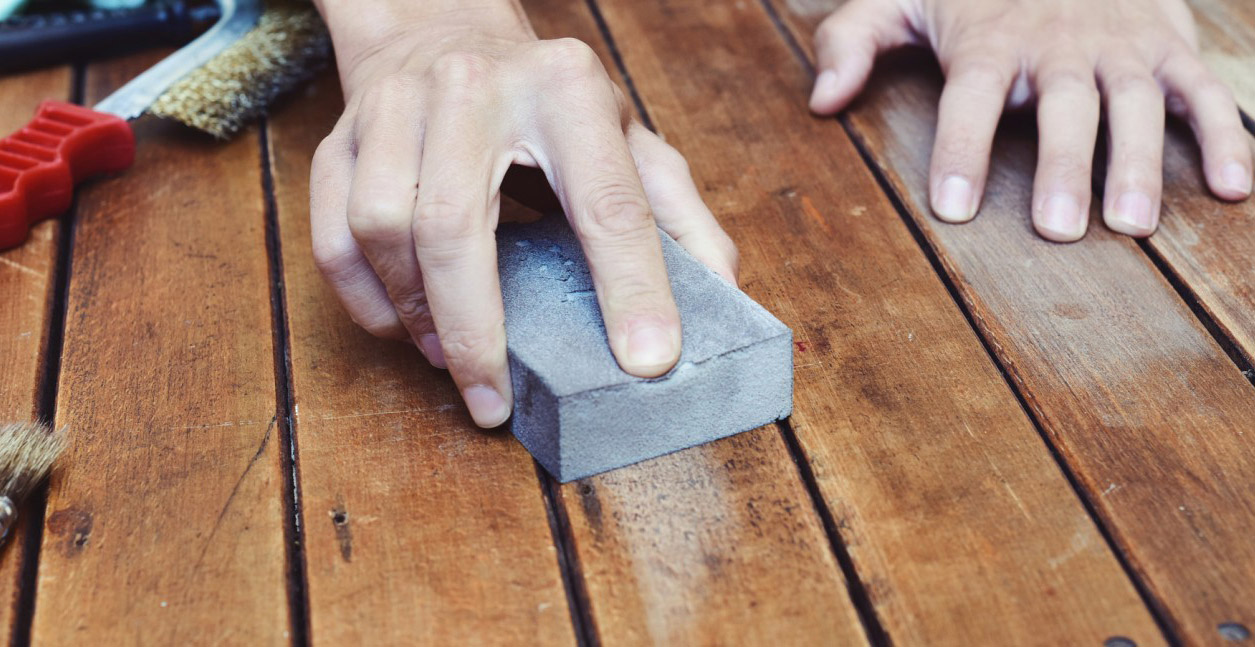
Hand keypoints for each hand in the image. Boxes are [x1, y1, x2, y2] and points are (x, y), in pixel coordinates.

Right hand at [309, 3, 736, 426]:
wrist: (441, 28)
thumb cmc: (544, 103)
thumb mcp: (626, 138)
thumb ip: (676, 212)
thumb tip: (724, 293)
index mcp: (566, 89)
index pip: (606, 202)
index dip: (631, 288)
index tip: (648, 361)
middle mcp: (473, 87)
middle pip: (455, 227)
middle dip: (476, 333)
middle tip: (494, 402)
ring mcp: (395, 107)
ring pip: (381, 229)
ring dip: (416, 315)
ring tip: (453, 359)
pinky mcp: (340, 135)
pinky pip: (332, 236)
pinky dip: (366, 300)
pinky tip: (405, 327)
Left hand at [808, 0, 1253, 241]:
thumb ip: (852, 42)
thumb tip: (820, 100)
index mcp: (990, 38)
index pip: (972, 97)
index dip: (963, 150)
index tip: (954, 207)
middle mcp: (1059, 43)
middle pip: (1064, 106)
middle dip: (1062, 165)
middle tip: (1058, 228)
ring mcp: (1120, 43)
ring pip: (1135, 102)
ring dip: (1140, 162)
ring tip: (1134, 224)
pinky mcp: (1168, 44)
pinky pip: (1203, 89)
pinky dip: (1226, 133)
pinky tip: (1235, 187)